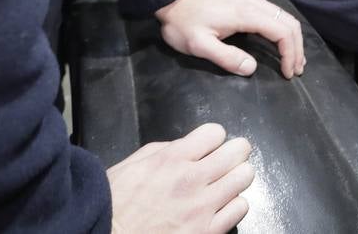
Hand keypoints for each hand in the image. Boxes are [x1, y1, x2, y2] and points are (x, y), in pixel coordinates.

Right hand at [108, 123, 252, 233]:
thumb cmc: (113, 204)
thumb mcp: (131, 165)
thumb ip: (163, 150)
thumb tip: (187, 146)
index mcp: (172, 158)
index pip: (216, 132)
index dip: (213, 139)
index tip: (208, 147)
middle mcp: (191, 179)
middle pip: (238, 151)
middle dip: (233, 152)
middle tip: (226, 160)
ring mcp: (202, 207)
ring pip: (244, 177)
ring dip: (236, 177)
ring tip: (225, 183)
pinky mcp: (208, 231)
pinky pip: (240, 208)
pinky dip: (234, 204)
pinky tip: (221, 206)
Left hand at [155, 0, 305, 78]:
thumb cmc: (184, 22)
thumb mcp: (199, 45)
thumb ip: (226, 57)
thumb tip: (252, 68)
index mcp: (247, 15)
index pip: (282, 32)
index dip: (290, 54)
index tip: (287, 73)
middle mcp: (255, 4)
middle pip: (289, 23)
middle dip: (297, 48)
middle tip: (295, 70)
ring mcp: (252, 0)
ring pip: (285, 17)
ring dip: (293, 39)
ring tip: (293, 60)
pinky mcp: (247, 0)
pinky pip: (276, 14)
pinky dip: (284, 30)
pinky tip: (280, 42)